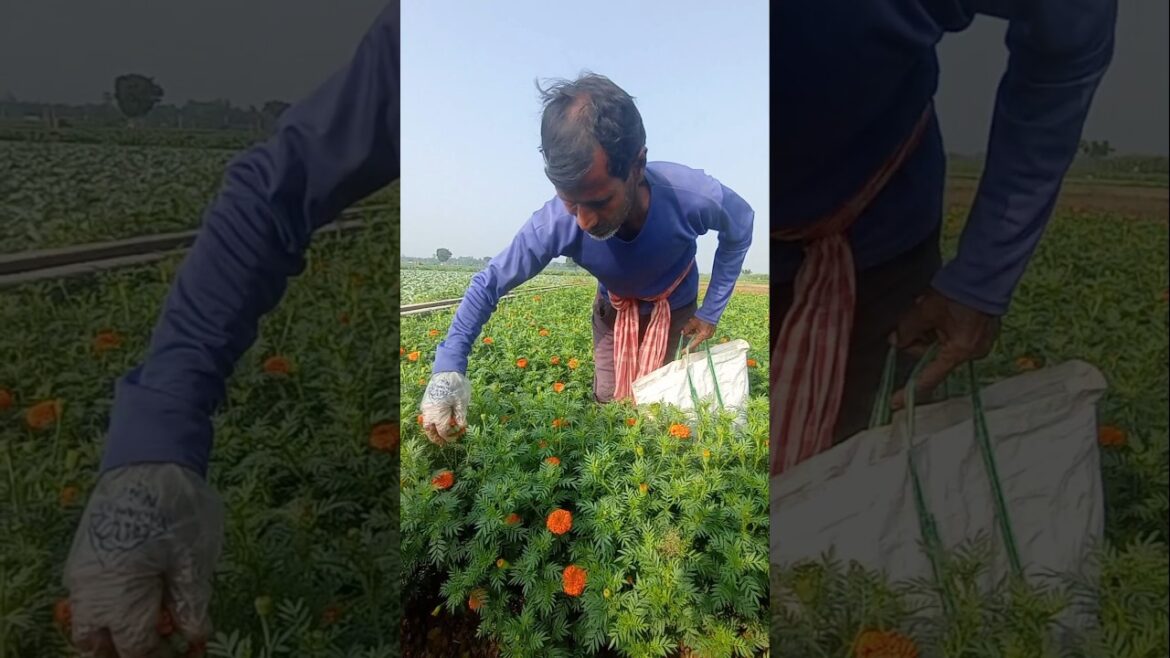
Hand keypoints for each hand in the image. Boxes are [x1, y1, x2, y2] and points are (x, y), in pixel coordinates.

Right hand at [62, 463, 223, 657]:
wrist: (148, 458)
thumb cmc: (177, 507)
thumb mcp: (194, 557)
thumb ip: (191, 602)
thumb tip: (197, 636)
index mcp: (120, 594)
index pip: (134, 647)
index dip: (158, 655)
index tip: (184, 651)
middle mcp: (92, 588)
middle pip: (99, 642)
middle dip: (127, 647)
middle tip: (160, 640)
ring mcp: (84, 571)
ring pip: (89, 621)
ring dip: (116, 628)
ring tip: (151, 620)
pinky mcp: (85, 554)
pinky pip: (89, 595)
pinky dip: (110, 605)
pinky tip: (140, 594)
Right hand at [420, 371, 471, 445]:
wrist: (447, 370)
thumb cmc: (456, 385)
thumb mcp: (462, 402)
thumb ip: (461, 416)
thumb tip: (461, 427)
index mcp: (439, 412)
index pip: (442, 431)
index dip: (449, 437)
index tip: (456, 438)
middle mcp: (430, 411)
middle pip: (430, 430)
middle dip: (436, 437)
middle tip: (443, 441)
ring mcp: (426, 406)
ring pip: (426, 423)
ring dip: (432, 430)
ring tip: (440, 433)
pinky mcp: (426, 401)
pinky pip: (426, 415)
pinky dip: (431, 421)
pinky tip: (438, 421)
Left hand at [680, 317, 716, 352]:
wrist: (712, 311)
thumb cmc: (702, 316)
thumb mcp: (692, 323)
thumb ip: (687, 329)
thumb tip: (683, 333)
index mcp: (703, 335)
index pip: (694, 344)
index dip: (687, 348)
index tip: (682, 352)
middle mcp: (707, 336)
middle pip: (695, 338)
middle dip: (690, 333)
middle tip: (687, 328)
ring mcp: (709, 333)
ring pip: (698, 335)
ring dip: (694, 330)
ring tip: (693, 322)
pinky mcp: (710, 330)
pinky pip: (702, 332)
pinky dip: (698, 329)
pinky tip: (697, 323)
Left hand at [889, 287, 1000, 409]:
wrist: (984, 275)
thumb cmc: (957, 292)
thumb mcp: (924, 310)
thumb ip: (907, 329)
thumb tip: (895, 341)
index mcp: (958, 351)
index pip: (928, 377)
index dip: (909, 389)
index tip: (894, 403)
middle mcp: (972, 353)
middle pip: (932, 357)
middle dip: (920, 340)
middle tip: (918, 318)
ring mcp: (979, 344)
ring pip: (941, 346)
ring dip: (932, 331)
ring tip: (935, 309)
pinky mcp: (982, 334)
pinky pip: (953, 338)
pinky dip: (944, 328)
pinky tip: (945, 311)